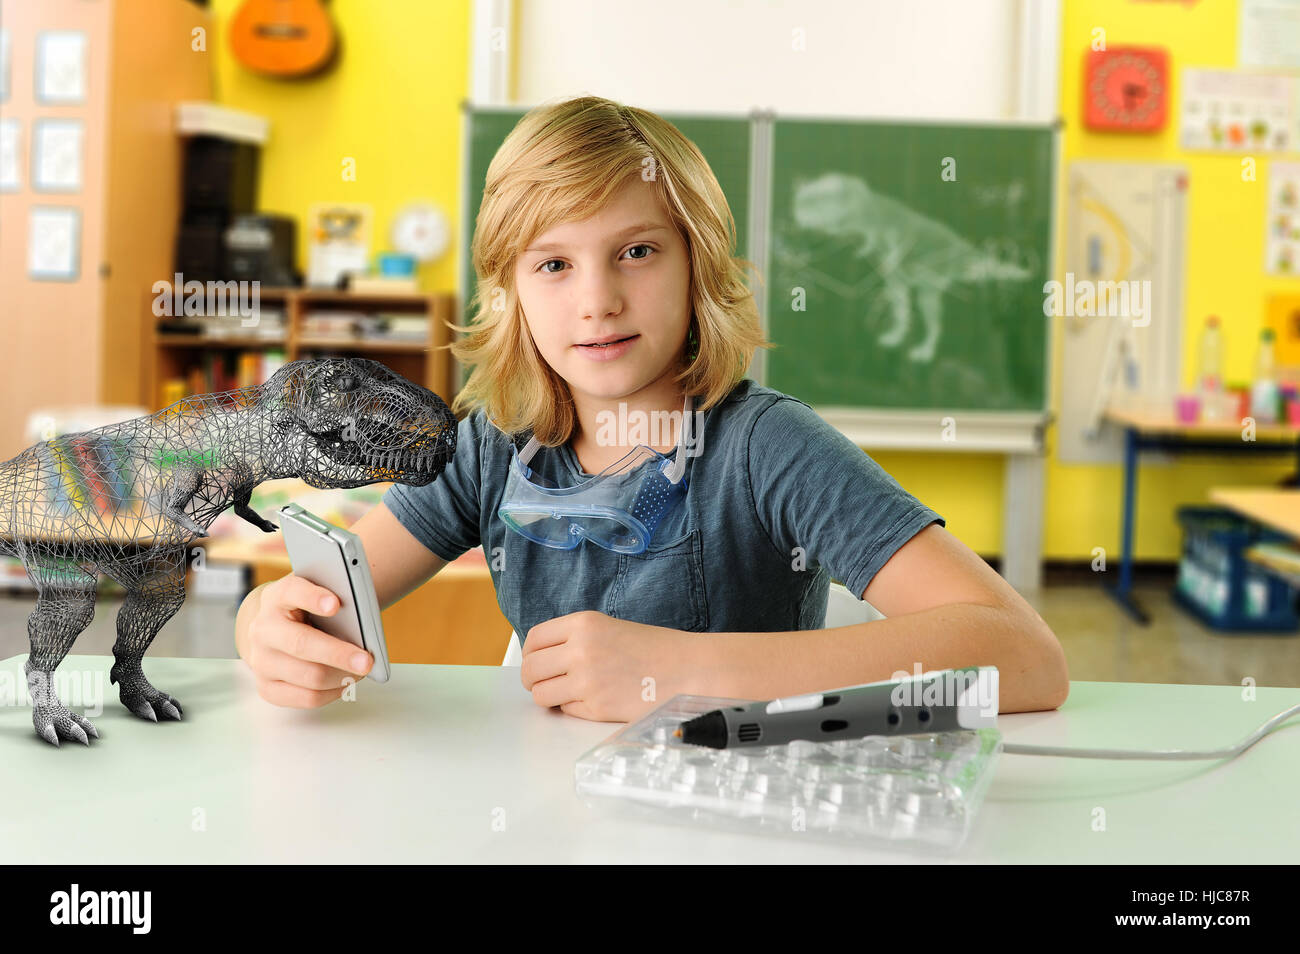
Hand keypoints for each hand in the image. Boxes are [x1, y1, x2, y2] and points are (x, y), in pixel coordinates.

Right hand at [244, 574, 373, 707]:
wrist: (275, 630)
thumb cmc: (306, 611)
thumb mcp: (316, 595)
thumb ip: (334, 599)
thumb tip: (363, 624)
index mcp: (277, 597)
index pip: (292, 592)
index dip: (313, 598)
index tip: (335, 604)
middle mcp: (263, 630)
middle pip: (302, 644)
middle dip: (339, 654)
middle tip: (367, 661)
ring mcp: (262, 661)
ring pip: (310, 676)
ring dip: (342, 676)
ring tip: (362, 671)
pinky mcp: (267, 688)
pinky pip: (307, 697)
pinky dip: (333, 692)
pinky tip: (345, 683)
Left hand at [519, 610, 696, 721]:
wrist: (687, 670)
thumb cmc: (654, 649)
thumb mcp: (608, 627)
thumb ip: (575, 639)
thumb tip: (542, 659)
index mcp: (583, 624)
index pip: (534, 640)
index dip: (530, 654)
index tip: (535, 660)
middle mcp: (579, 650)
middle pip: (531, 670)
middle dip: (534, 679)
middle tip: (545, 682)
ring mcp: (586, 681)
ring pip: (541, 695)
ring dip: (550, 696)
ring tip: (568, 693)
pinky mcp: (595, 708)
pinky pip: (565, 710)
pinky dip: (573, 708)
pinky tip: (593, 699)